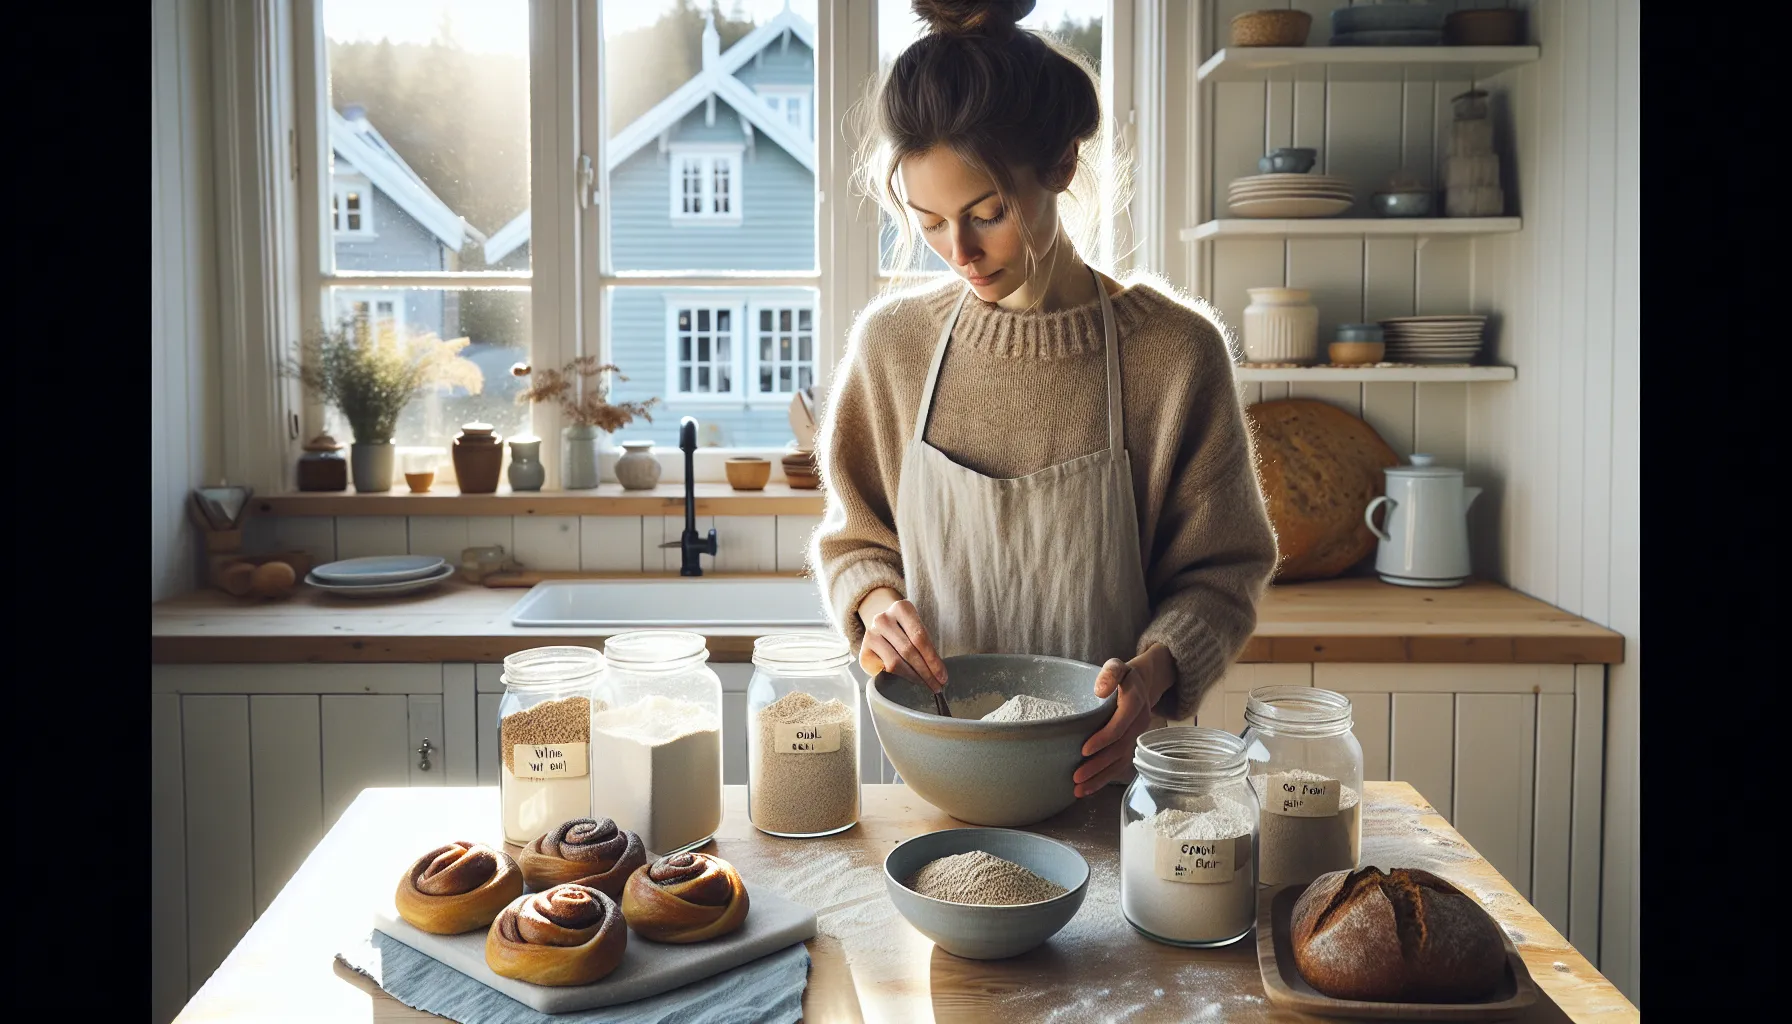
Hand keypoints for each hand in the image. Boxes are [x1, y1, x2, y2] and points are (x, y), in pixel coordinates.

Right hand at [858, 587, 948, 692]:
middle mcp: (882, 619)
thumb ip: (925, 645)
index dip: (933, 660)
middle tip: (937, 685)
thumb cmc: (905, 630)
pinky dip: (898, 676)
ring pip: (895, 662)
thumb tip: (939, 674)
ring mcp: (870, 634)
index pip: (920, 637)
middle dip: (925, 672)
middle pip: (908, 651)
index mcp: (901, 608)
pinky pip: (884, 668)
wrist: (880, 626)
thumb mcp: (916, 629)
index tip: (942, 676)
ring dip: (913, 677)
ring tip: (925, 684)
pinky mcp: (863, 651)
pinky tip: (908, 680)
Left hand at [1072, 645, 1174, 797]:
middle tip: (1076, 777)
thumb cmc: (1124, 675)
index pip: (1120, 724)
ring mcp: (1136, 736)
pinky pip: (1120, 765)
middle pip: (1119, 748)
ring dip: (1100, 777)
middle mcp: (1139, 723)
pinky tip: (1088, 789)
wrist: (1143, 683)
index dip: (1104, 738)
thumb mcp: (1117, 666)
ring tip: (1078, 789)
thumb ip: (1109, 673)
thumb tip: (1099, 690)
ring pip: (1120, 761)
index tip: (1084, 749)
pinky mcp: (1131, 745)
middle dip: (1098, 765)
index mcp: (1135, 703)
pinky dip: (1104, 778)